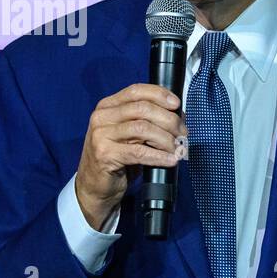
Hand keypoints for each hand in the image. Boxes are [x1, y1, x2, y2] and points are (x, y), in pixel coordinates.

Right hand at [75, 83, 187, 229]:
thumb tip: (178, 115)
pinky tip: (170, 160)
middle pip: (143, 109)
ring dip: (166, 139)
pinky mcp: (105, 155)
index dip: (159, 94)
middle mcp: (102, 117)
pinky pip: (139, 152)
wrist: (94, 186)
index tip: (176, 104)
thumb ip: (147, 121)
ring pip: (143, 129)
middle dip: (169, 120)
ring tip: (177, 148)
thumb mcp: (129, 135)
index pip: (136, 91)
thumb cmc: (116, 159)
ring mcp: (101, 135)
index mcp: (107, 107)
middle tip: (182, 133)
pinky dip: (159, 156)